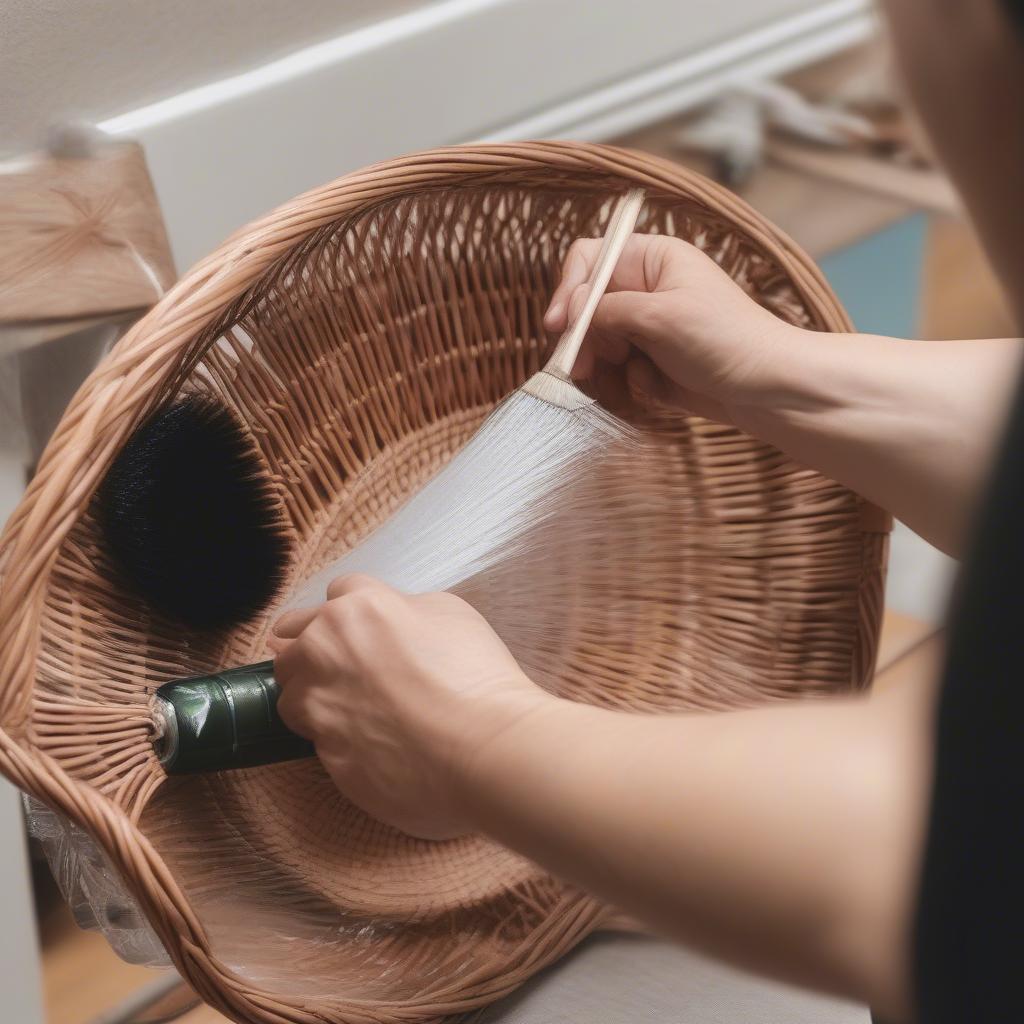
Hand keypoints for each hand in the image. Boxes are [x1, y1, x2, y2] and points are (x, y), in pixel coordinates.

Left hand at [270, 575, 550, 839]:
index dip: (354, 611)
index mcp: (358, 606)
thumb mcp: (451, 614)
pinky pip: (315, 740)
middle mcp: (324, 648)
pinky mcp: (322, 752)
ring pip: (291, 694)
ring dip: (315, 699)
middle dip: (314, 652)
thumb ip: (406, 608)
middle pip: (292, 641)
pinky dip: (336, 739)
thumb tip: (394, 620)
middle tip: (348, 669)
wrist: (483, 747)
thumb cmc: (476, 677)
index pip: (337, 592)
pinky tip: (372, 743)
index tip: (364, 628)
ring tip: (358, 713)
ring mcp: (317, 703)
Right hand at [544, 234, 797, 424]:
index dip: (569, 290)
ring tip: (624, 379)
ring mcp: (649, 326)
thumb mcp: (660, 315)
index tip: (559, 326)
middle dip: (583, 336)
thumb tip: (567, 313)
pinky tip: (652, 387)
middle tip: (581, 367)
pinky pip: (618, 370)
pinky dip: (626, 382)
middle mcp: (647, 288)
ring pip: (598, 342)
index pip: (590, 260)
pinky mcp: (653, 361)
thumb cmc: (726, 339)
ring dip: (603, 364)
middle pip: (587, 306)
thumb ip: (606, 309)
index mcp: (653, 258)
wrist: (768, 389)